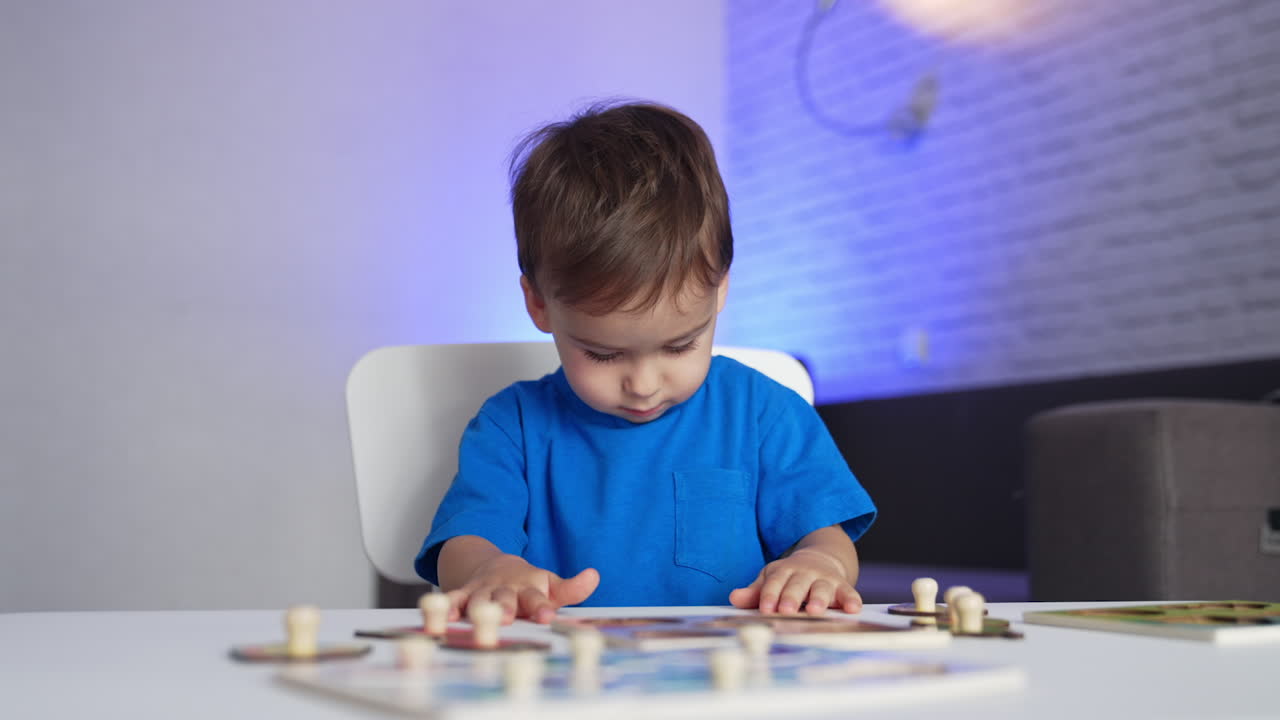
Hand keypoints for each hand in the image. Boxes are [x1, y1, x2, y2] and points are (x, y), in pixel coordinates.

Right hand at [445, 554, 598, 624]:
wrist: (497, 567)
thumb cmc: (529, 586)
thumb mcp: (552, 586)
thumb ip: (572, 588)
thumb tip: (594, 575)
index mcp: (530, 589)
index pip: (537, 599)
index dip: (541, 608)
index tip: (547, 617)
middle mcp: (506, 589)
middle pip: (506, 599)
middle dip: (506, 608)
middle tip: (508, 618)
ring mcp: (485, 590)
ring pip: (480, 600)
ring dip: (478, 609)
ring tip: (477, 620)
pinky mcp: (465, 594)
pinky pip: (455, 599)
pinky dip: (449, 607)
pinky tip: (445, 619)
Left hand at [728, 548, 861, 614]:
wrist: (820, 560)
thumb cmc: (790, 577)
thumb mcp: (771, 579)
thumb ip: (755, 592)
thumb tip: (734, 598)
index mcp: (784, 571)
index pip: (774, 583)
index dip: (769, 595)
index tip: (764, 609)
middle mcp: (805, 573)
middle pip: (796, 585)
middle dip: (791, 597)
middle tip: (785, 610)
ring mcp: (824, 579)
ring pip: (821, 589)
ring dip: (818, 599)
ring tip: (814, 610)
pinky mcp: (842, 587)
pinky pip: (848, 593)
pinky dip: (851, 600)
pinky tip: (853, 609)